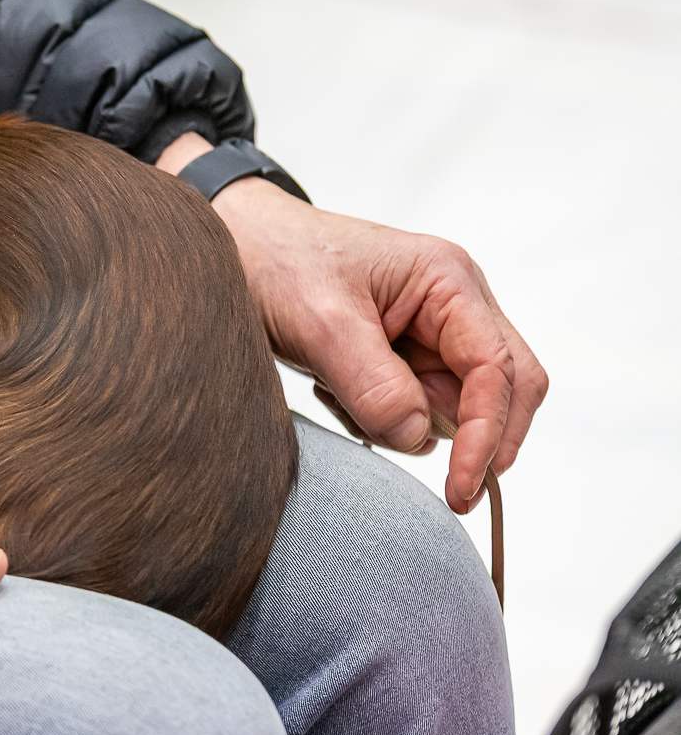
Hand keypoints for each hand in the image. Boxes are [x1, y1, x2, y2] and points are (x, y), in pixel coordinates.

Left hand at [157, 134, 546, 513]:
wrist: (232, 246)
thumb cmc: (276, 262)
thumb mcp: (321, 323)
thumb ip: (375, 384)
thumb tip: (420, 440)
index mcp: (448, 281)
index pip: (499, 370)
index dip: (488, 434)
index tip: (460, 486)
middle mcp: (454, 305)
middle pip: (501, 392)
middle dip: (469, 438)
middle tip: (442, 489)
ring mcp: (430, 332)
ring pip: (452, 409)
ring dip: (403, 424)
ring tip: (336, 390)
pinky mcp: (401, 355)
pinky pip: (413, 409)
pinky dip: (378, 417)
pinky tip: (332, 388)